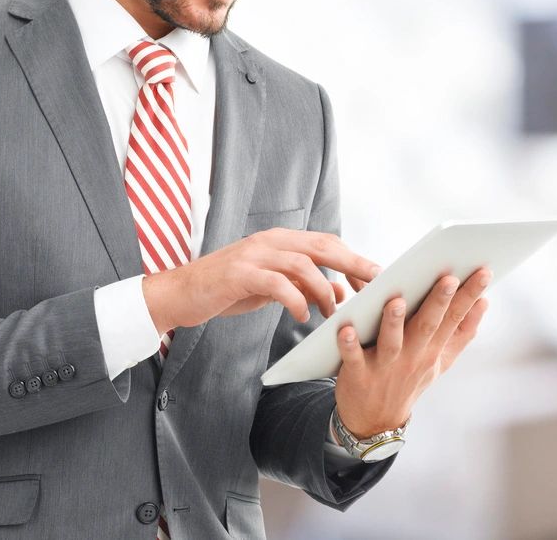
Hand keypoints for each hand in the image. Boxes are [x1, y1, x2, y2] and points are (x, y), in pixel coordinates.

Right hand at [141, 228, 381, 332]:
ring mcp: (253, 254)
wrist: (180, 294)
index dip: (353, 257)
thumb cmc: (226, 290)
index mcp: (279, 241)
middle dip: (353, 264)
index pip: (326, 242)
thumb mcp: (270, 287)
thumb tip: (338, 291)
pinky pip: (277, 283)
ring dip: (324, 289)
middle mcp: (269, 241)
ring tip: (331, 312)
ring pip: (303, 264)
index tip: (376, 276)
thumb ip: (301, 284)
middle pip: (322, 246)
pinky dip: (296, 299)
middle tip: (374, 285)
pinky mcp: (239, 273)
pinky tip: (302, 315)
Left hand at [333, 267, 491, 436]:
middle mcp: (412, 357)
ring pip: (390, 342)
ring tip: (396, 301)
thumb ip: (462, 332)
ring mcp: (385, 366)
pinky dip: (349, 345)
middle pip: (427, 326)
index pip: (454, 318)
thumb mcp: (441, 361)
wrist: (375, 421)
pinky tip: (346, 329)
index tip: (483, 272)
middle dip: (438, 302)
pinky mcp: (358, 374)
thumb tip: (484, 302)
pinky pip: (353, 357)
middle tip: (449, 278)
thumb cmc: (408, 380)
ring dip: (393, 322)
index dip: (469, 295)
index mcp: (432, 349)